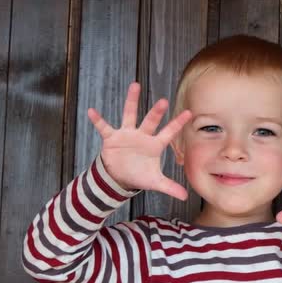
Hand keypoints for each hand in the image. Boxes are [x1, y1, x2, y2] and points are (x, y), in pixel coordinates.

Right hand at [87, 82, 191, 199]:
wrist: (119, 176)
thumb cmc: (140, 175)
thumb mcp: (155, 182)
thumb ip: (169, 187)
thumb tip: (185, 197)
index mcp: (155, 145)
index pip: (169, 132)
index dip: (178, 123)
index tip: (189, 112)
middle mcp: (142, 135)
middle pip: (150, 121)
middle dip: (156, 112)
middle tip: (164, 101)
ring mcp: (127, 134)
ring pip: (130, 115)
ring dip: (132, 101)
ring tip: (135, 85)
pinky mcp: (112, 138)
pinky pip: (104, 127)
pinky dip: (98, 120)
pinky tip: (92, 111)